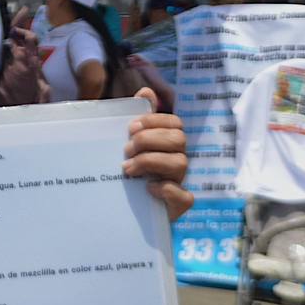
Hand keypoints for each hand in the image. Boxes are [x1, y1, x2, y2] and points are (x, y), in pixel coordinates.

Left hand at [124, 88, 192, 220]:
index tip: (131, 127)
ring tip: (127, 169)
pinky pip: (185, 197)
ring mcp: (179, 183)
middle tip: (126, 149)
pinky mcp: (177, 206)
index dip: (154, 121)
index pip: (174, 123)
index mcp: (166, 144)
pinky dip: (167, 190)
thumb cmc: (125, 173)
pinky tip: (148, 188)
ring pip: (180, 163)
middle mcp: (176, 161)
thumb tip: (146, 91)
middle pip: (178, 139)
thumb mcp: (126, 145)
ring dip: (150, 161)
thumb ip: (136, 120)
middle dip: (149, 140)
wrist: (119, 213)